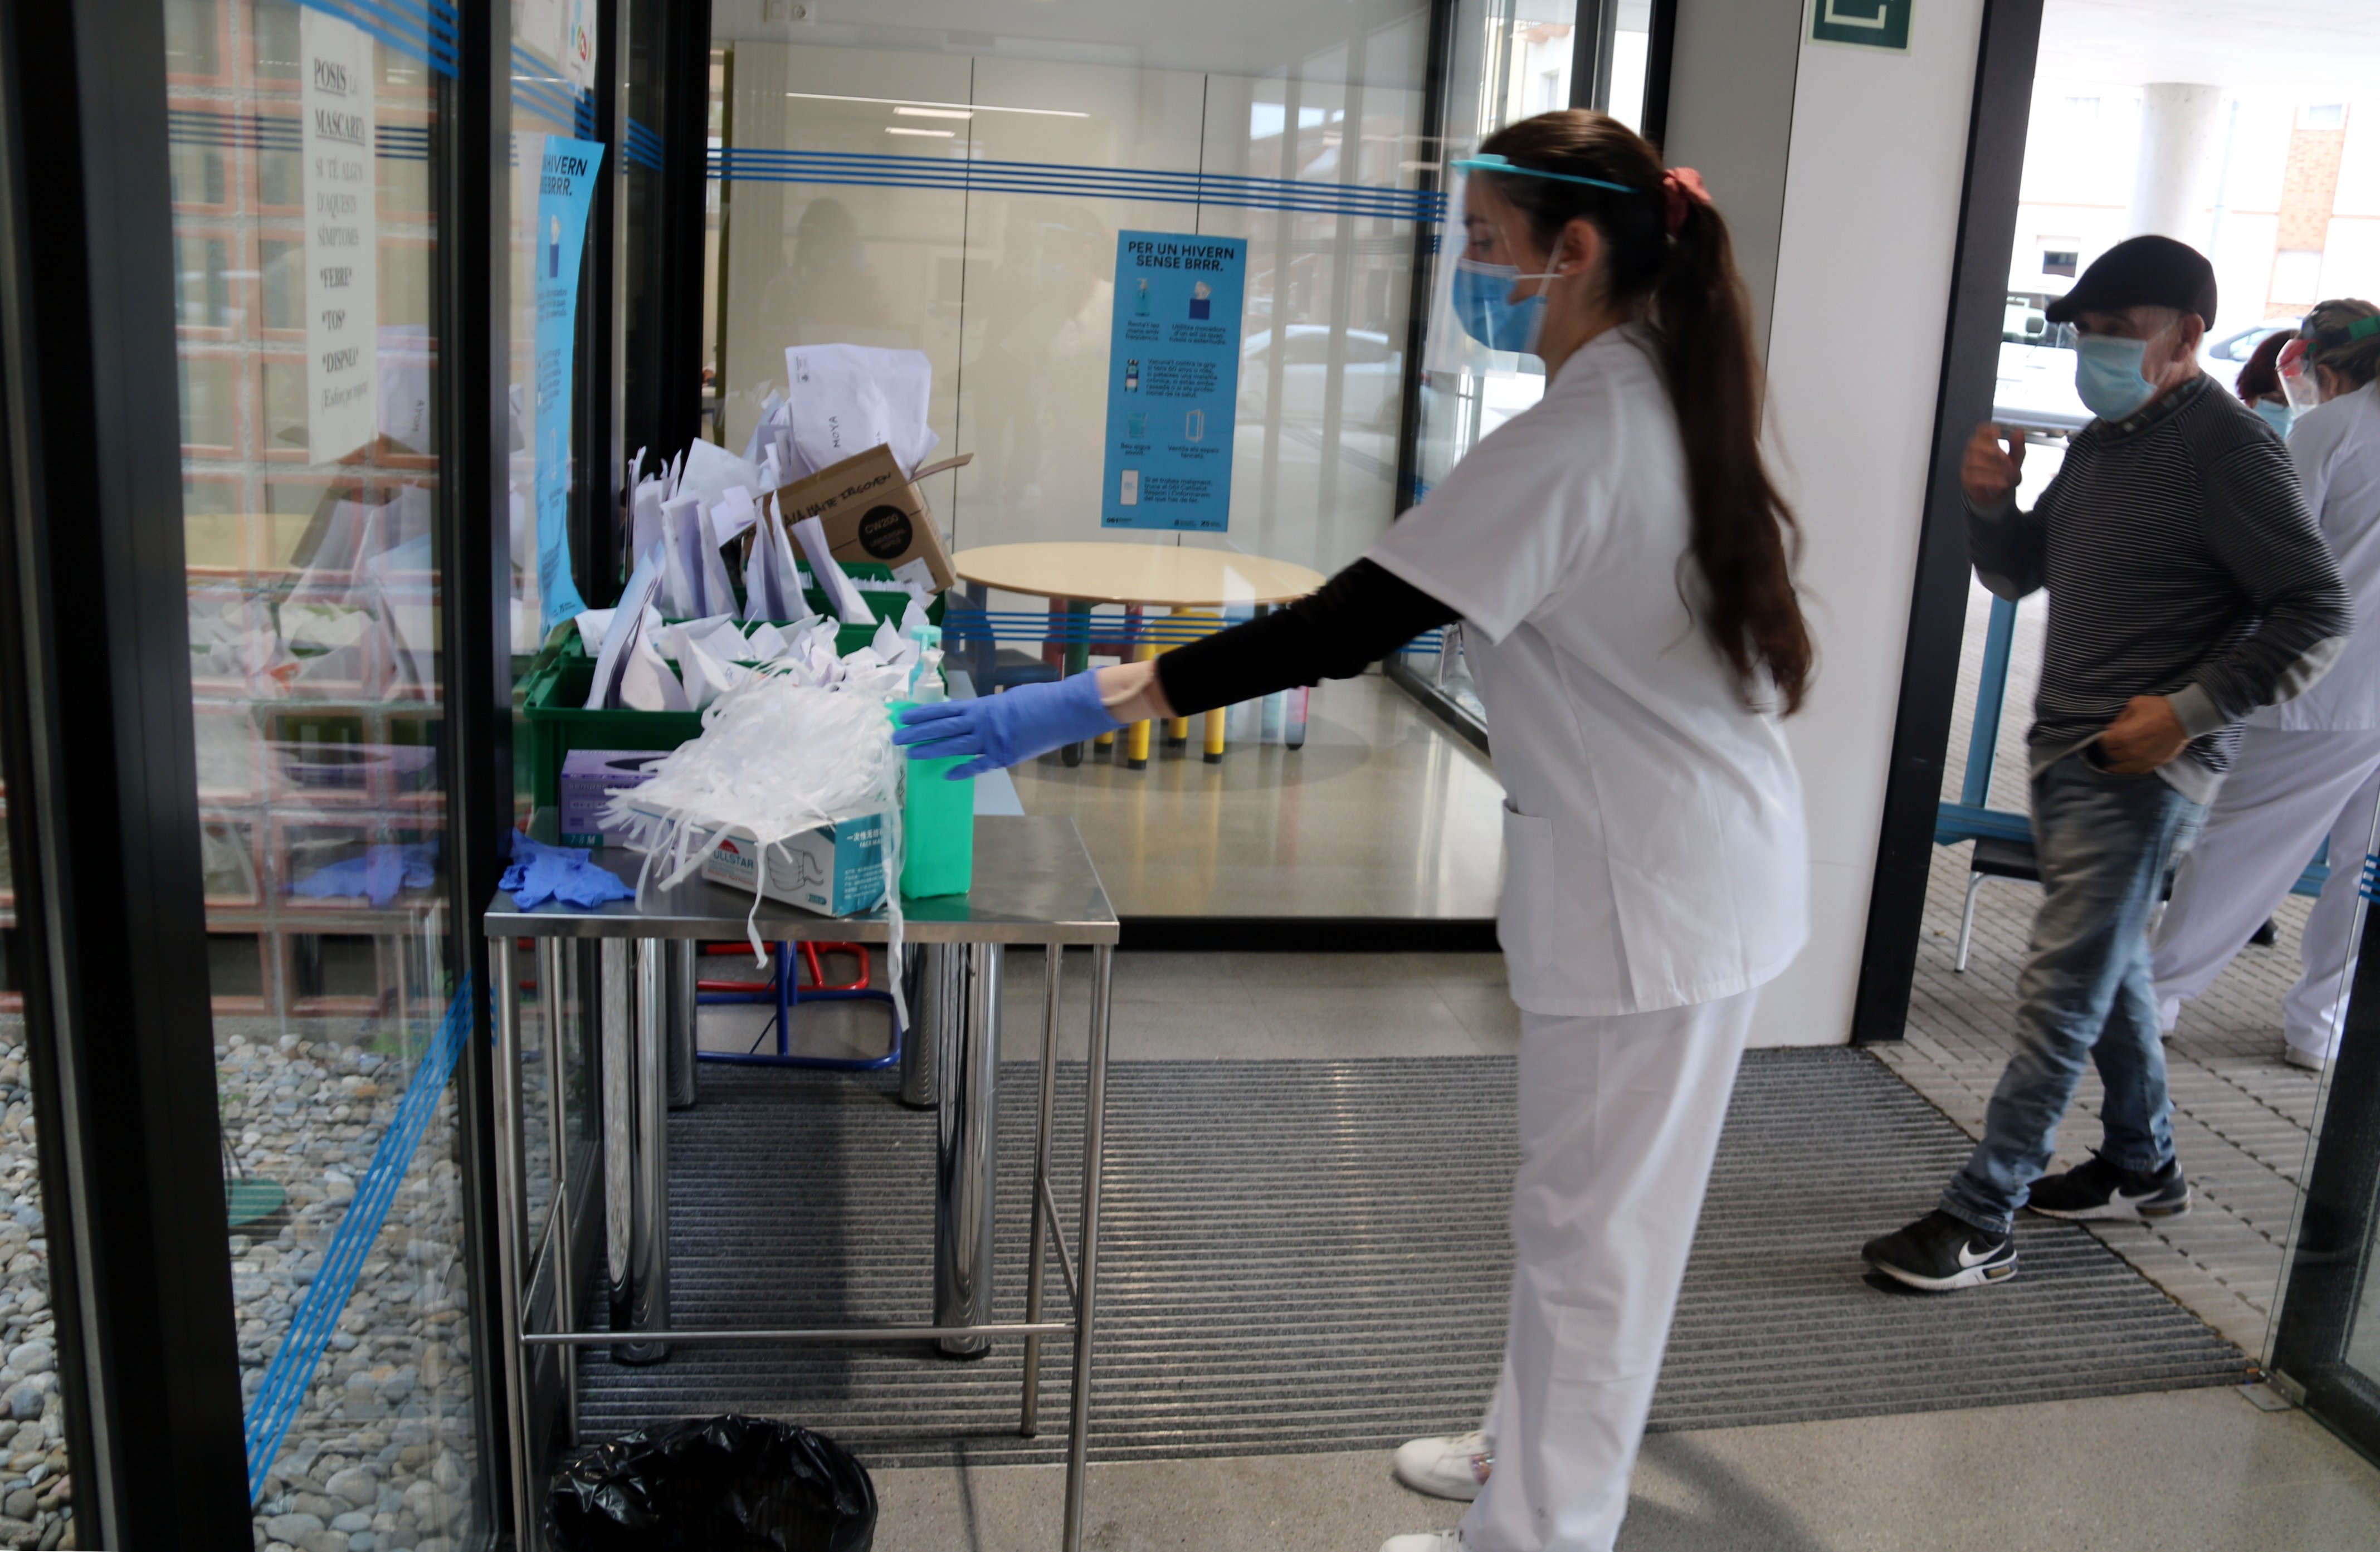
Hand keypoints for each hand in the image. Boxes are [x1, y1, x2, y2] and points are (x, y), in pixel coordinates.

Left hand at [894, 673, 1122, 778]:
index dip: (922, 714)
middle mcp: (982, 723)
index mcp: (982, 705)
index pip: (944, 710)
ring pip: (954, 748)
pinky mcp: (1004, 757)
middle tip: (896, 739)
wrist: (1063, 710)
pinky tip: (946, 775)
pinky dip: (963, 771)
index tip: (903, 717)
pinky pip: (979, 766)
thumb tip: (975, 717)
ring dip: (931, 751)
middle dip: (917, 734)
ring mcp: (992, 742)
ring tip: (911, 755)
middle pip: (943, 729)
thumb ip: (989, 710)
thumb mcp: (1008, 699)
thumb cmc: (1039, 699)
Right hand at [1961, 422, 2024, 505]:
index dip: (1988, 430)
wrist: (1997, 493)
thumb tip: (2019, 432)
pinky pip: (1975, 477)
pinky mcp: (1967, 480)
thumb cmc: (2004, 472)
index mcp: (1985, 443)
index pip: (1981, 431)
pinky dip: (1990, 480)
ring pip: (1975, 461)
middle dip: (1991, 450)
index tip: (1998, 433)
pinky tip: (2002, 482)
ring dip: (1994, 467)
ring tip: (2007, 474)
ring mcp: (1968, 466)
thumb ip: (2017, 446)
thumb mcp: (2015, 459)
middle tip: (2006, 458)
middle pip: (1974, 445)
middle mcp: (1973, 452)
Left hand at [2098, 695, 2188, 773]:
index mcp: (2122, 736)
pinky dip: (2130, 768)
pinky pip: (2137, 771)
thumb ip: (2120, 718)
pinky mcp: (2153, 764)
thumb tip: (2111, 728)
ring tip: (2112, 763)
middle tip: (2111, 745)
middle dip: (2110, 749)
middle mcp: (2129, 751)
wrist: (2184, 718)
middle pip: (2111, 754)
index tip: (2104, 736)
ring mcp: (2141, 760)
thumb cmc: (2159, 708)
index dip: (2102, 738)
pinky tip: (2127, 766)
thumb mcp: (2135, 705)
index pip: (2104, 742)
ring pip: (2122, 767)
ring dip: (2116, 763)